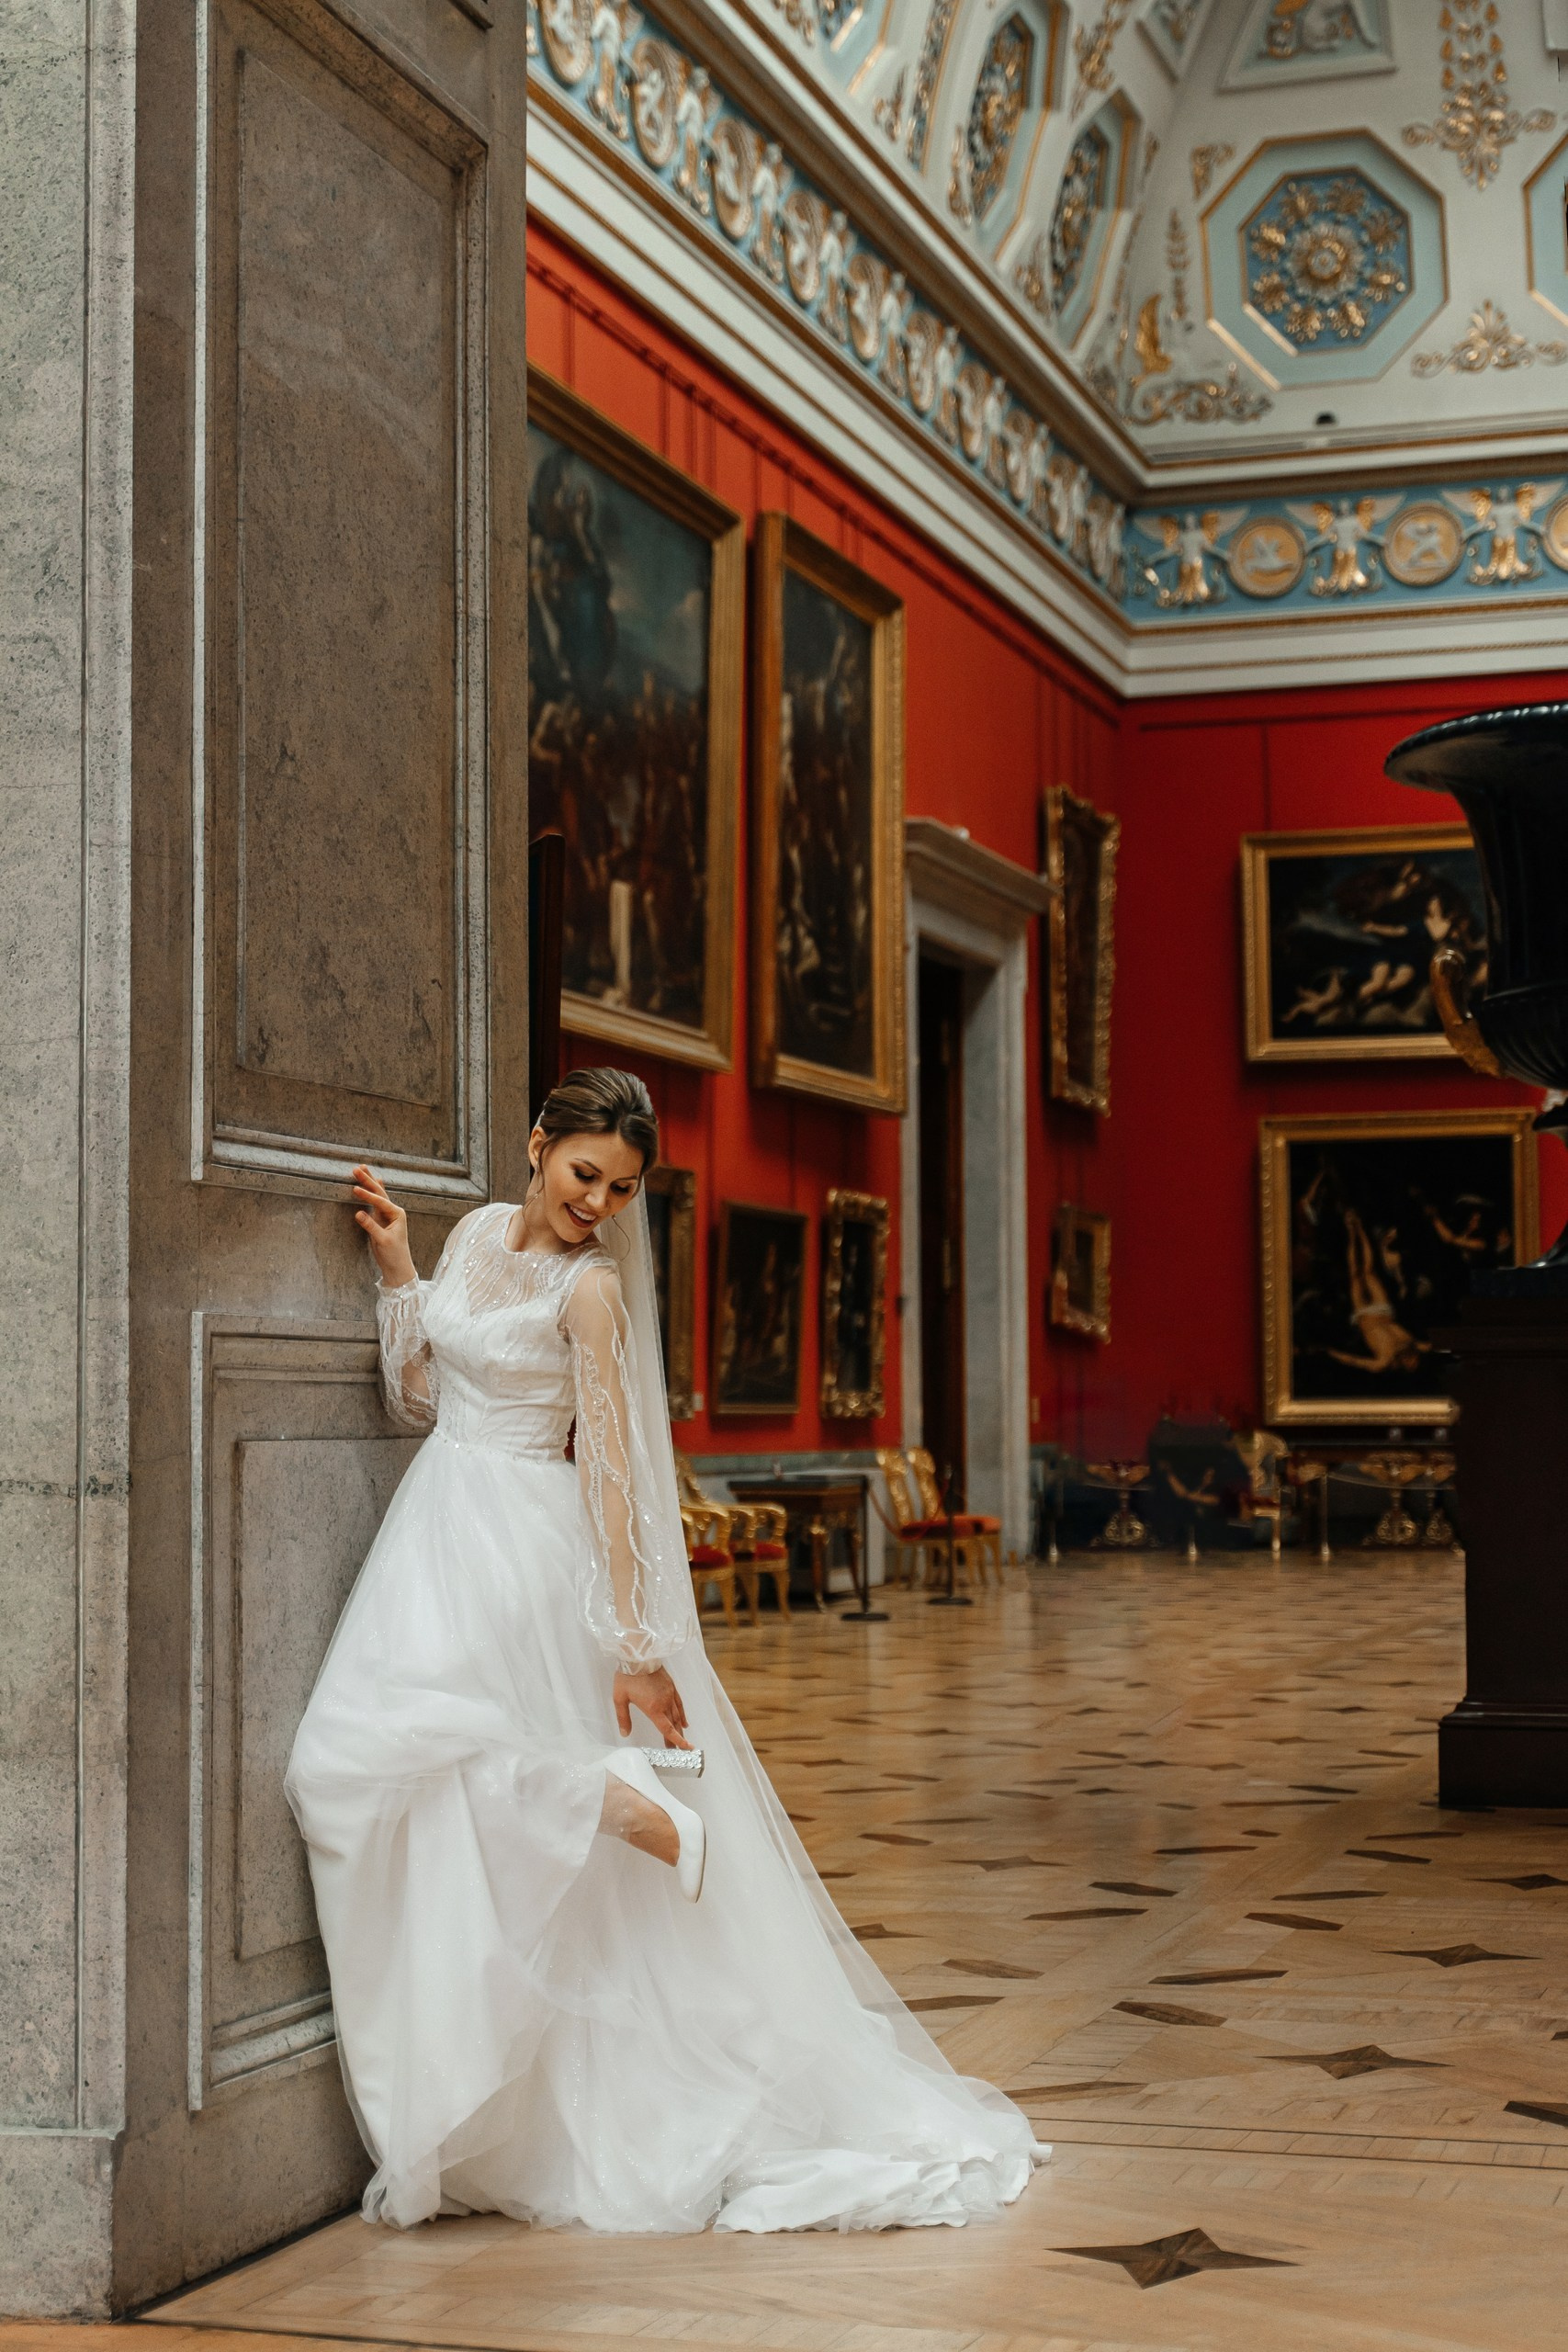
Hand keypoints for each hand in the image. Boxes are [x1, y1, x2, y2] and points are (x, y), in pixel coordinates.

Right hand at [352, 1164, 416, 1289]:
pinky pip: (375, 1203)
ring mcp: (387, 1216)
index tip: (354, 1189)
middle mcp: (393, 1212)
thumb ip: (371, 1226)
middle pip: (379, 1193)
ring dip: (369, 1183)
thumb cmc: (393, 1255)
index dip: (367, 1195)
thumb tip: (358, 1213)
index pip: (380, 1201)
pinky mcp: (381, 1221)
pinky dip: (372, 1192)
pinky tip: (374, 1182)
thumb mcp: (382, 1241)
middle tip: (357, 1168)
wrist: (397, 1267)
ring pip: (377, 1195)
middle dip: (368, 1181)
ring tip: (362, 1169)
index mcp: (397, 1215)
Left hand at [613, 1665, 690, 1747]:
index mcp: (653, 1708)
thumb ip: (623, 1718)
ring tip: (682, 1738)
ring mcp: (669, 1694)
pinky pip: (679, 1703)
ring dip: (680, 1728)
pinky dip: (682, 1714)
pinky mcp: (671, 1686)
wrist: (638, 1655)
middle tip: (679, 1751)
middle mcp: (664, 1703)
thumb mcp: (620, 1698)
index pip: (667, 1729)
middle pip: (673, 1725)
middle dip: (677, 1739)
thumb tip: (625, 1734)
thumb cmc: (627, 1676)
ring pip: (677, 1715)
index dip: (676, 1740)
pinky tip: (684, 1720)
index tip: (686, 1749)